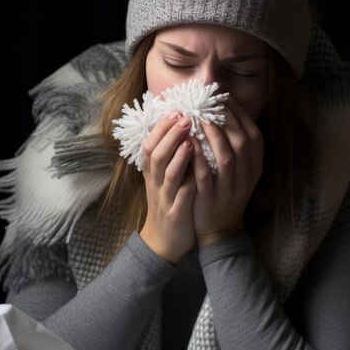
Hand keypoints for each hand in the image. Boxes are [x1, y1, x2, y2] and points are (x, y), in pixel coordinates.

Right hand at [139, 112, 196, 263]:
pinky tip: (199, 175)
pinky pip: (181, 199)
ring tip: (190, 140)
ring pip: (168, 175)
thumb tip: (178, 126)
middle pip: (156, 155)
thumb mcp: (163, 177)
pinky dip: (189, 186)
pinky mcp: (175, 215)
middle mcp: (156, 182)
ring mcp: (165, 198)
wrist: (164, 239)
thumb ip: (168, 154)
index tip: (175, 110)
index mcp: (153, 172)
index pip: (150, 144)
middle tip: (185, 117)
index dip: (161, 127)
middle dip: (170, 135)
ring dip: (178, 157)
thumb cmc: (168, 201)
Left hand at [191, 95, 263, 245]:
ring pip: (226, 156)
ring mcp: (230, 188)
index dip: (241, 115)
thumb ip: (236, 148)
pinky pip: (205, 174)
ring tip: (199, 116)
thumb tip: (224, 114)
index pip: (254, 136)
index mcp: (255, 168)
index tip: (226, 98)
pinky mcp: (211, 198)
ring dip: (212, 134)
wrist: (220, 230)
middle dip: (227, 119)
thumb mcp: (240, 173)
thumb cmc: (226, 193)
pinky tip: (189, 141)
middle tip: (211, 102)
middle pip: (242, 142)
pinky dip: (198, 156)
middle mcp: (246, 177)